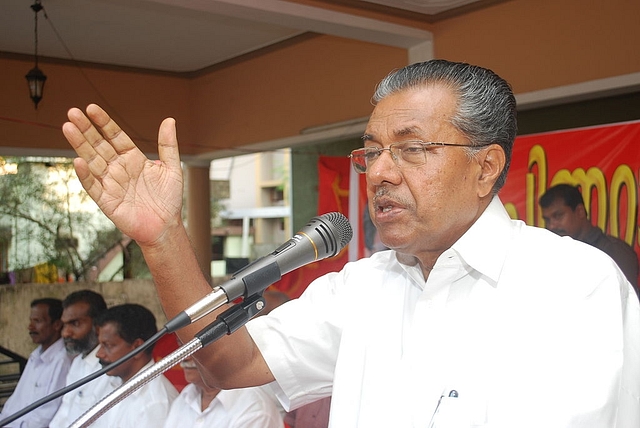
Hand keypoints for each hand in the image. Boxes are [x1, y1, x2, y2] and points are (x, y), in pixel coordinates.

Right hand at [62, 104, 183, 246]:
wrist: (165, 226)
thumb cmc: (168, 199)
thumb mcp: (172, 168)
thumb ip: (168, 145)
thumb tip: (170, 120)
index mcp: (133, 158)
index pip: (115, 136)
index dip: (104, 123)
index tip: (92, 108)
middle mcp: (119, 168)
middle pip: (99, 145)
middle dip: (86, 129)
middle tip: (72, 112)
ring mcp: (111, 183)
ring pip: (92, 161)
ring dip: (80, 145)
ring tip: (68, 128)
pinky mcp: (106, 200)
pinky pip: (93, 186)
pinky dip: (85, 175)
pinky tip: (78, 161)